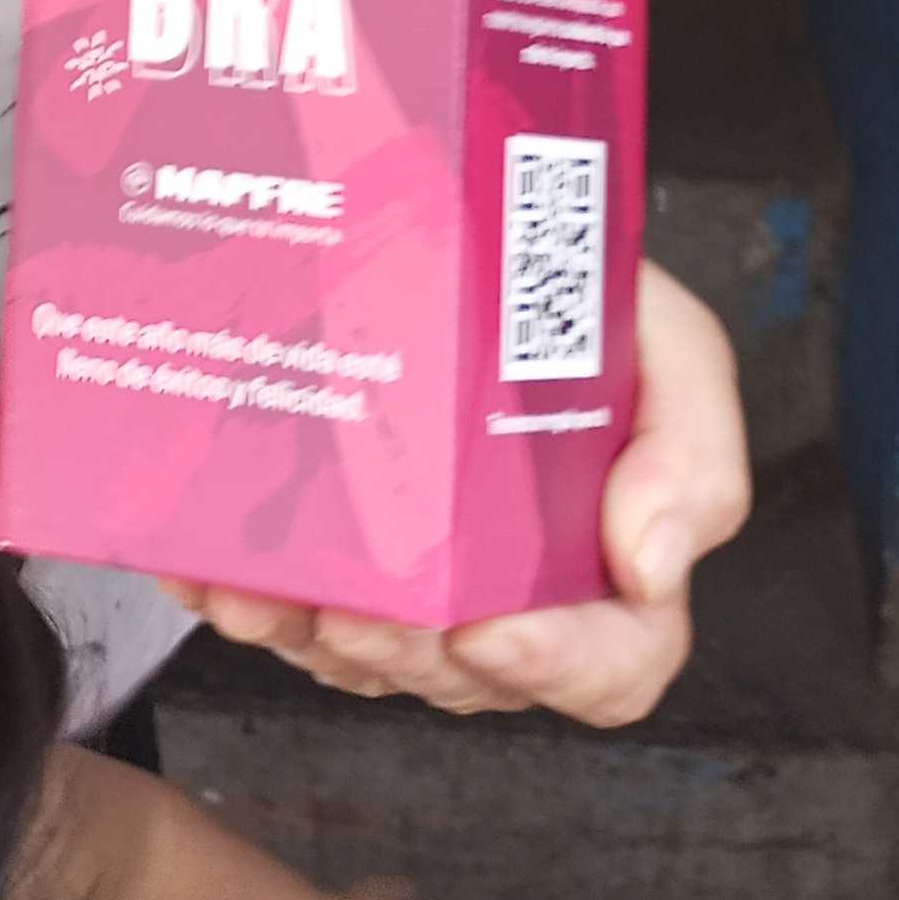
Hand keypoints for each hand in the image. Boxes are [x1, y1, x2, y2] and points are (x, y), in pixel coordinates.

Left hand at [160, 261, 751, 724]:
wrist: (486, 227)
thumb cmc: (583, 296)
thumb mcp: (674, 348)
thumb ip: (692, 452)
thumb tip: (652, 565)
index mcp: (609, 565)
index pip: (610, 665)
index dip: (553, 665)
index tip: (485, 625)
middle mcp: (515, 592)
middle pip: (468, 672)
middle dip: (406, 652)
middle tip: (353, 608)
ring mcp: (421, 583)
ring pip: (368, 657)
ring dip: (309, 638)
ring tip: (260, 594)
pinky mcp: (340, 557)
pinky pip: (292, 608)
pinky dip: (248, 597)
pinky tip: (206, 571)